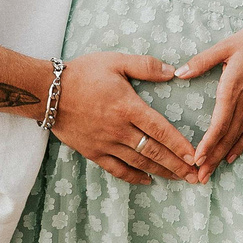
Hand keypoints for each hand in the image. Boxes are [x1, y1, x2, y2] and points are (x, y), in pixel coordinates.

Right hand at [53, 52, 201, 185]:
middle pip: (154, 151)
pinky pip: (116, 169)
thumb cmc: (82, 73)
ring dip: (161, 172)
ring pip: (139, 163)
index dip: (179, 145)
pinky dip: (133, 177)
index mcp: (127, 107)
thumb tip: (173, 71)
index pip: (160, 129)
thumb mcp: (115, 61)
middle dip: (177, 165)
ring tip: (179, 179)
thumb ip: (145, 66)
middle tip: (196, 176)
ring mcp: (105, 143)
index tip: (195, 156)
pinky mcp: (92, 152)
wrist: (47, 91)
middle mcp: (118, 129)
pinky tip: (147, 181)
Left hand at [179, 20, 242, 175]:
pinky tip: (230, 158)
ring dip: (222, 156)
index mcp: (232, 88)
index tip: (197, 159)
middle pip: (226, 136)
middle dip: (211, 158)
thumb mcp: (226, 45)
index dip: (208, 143)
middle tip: (199, 177)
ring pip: (236, 137)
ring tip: (210, 173)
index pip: (219, 123)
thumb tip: (180, 73)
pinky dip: (240, 146)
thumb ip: (202, 61)